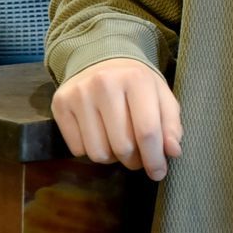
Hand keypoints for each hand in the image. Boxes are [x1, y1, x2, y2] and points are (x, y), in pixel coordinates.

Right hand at [50, 57, 183, 180]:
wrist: (101, 59)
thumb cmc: (136, 83)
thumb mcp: (161, 95)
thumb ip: (170, 124)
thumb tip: (172, 152)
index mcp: (136, 79)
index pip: (147, 131)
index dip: (154, 158)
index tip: (158, 173)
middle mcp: (105, 84)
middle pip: (122, 146)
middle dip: (134, 160)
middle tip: (137, 156)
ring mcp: (79, 95)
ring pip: (98, 153)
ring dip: (112, 158)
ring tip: (117, 143)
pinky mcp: (60, 105)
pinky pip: (77, 150)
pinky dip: (90, 150)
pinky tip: (98, 135)